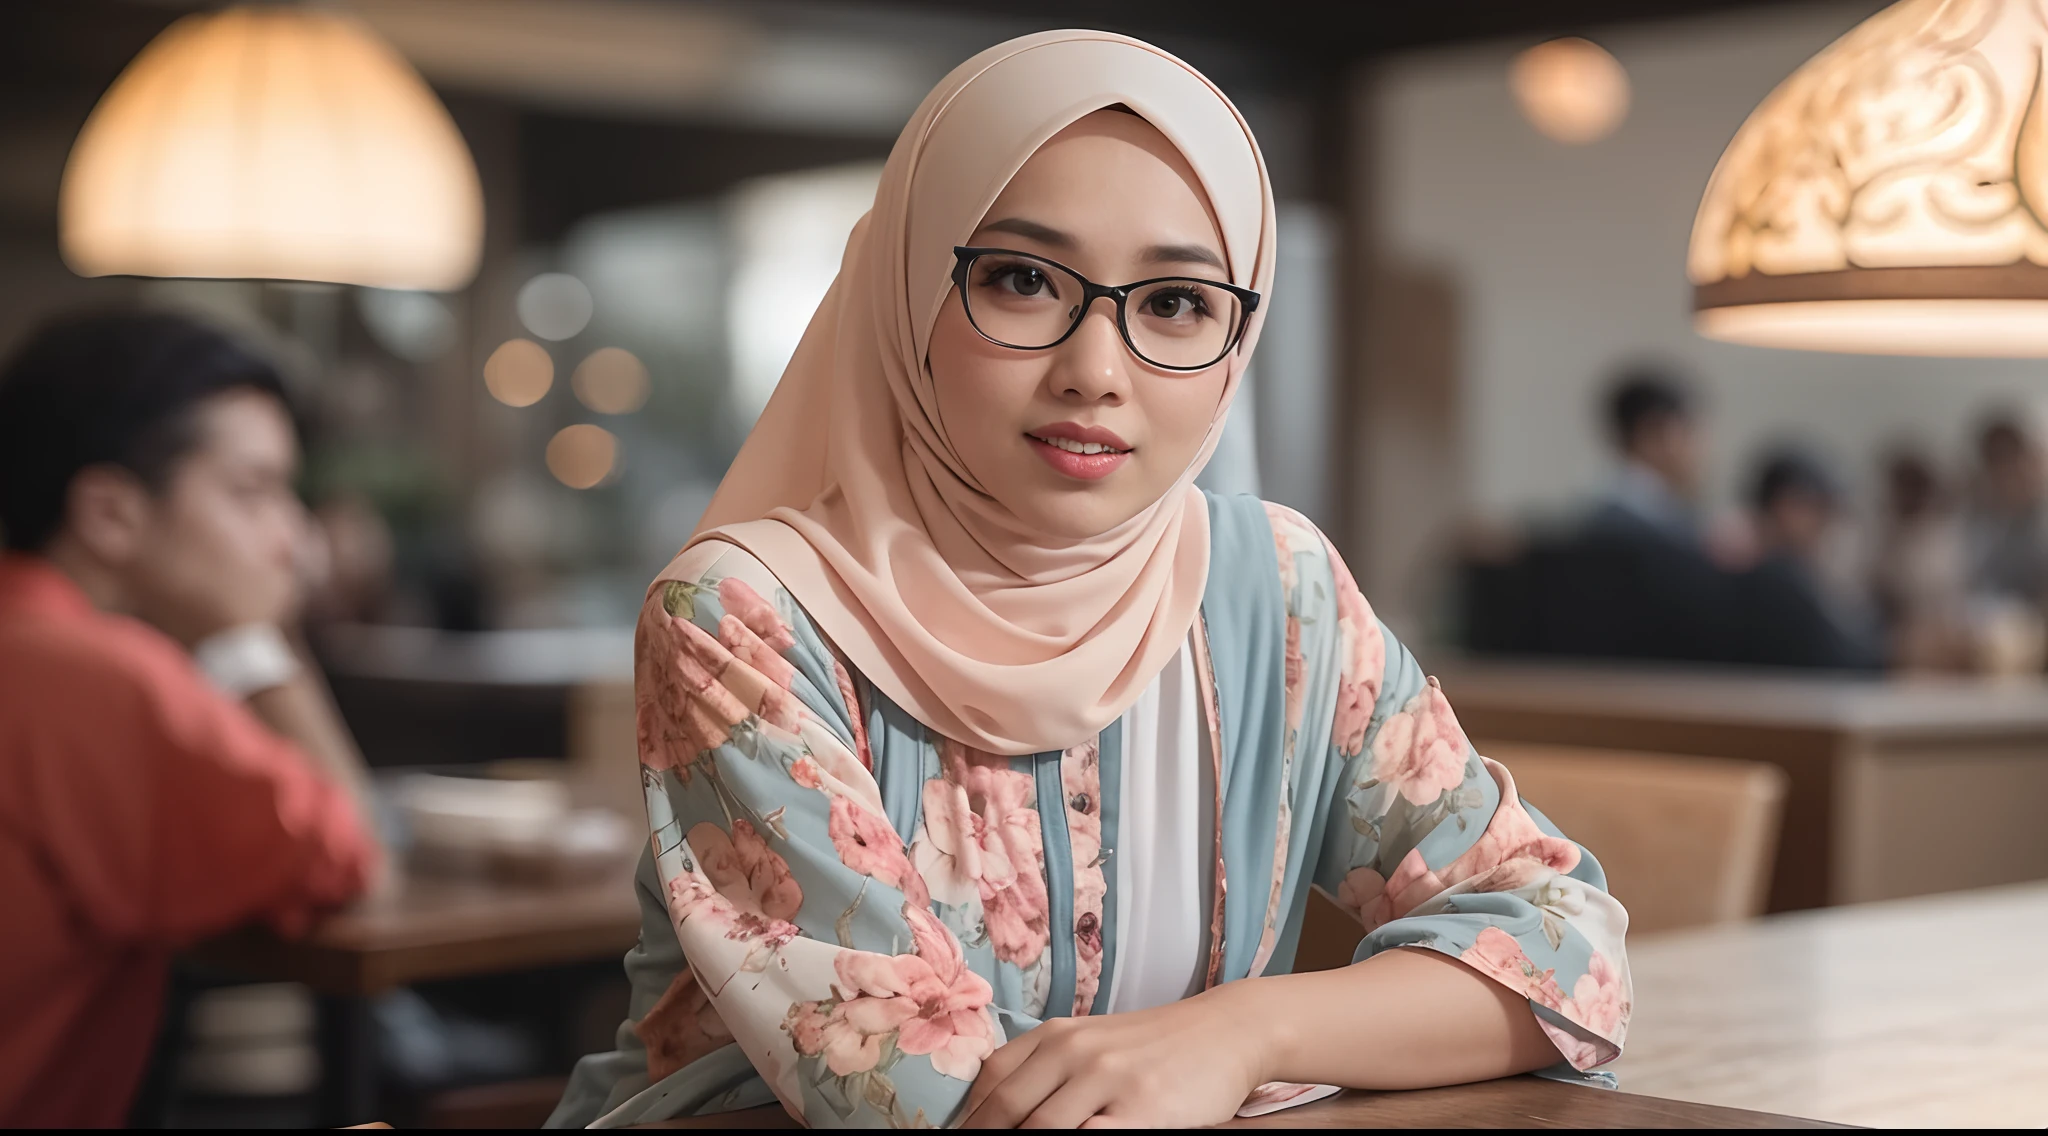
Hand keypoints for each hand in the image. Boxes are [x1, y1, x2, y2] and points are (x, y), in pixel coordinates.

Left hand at [962, 983, 1268, 1128]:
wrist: (1226, 1030)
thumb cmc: (1153, 1046)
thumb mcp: (1092, 1043)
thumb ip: (1046, 1070)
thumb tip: (995, 1112)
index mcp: (1055, 1035)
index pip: (990, 1083)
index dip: (970, 1120)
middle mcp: (1075, 1052)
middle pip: (1006, 1112)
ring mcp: (1109, 1080)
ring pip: (1043, 1129)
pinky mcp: (1143, 1109)